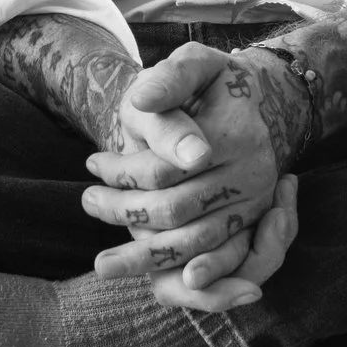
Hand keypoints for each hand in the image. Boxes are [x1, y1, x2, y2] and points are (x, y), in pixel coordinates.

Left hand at [81, 41, 304, 311]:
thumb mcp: (195, 63)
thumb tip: (143, 101)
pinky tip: (158, 284)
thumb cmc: (214, 82)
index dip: (123, 172)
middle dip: (125, 213)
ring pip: (196, 243)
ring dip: (146, 258)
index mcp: (234, 134)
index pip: (166, 169)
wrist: (257, 103)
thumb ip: (171, 77)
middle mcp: (252, 176)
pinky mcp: (253, 225)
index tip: (92, 163)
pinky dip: (193, 276)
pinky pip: (225, 261)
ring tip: (103, 264)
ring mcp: (255, 205)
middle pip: (177, 210)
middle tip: (88, 202)